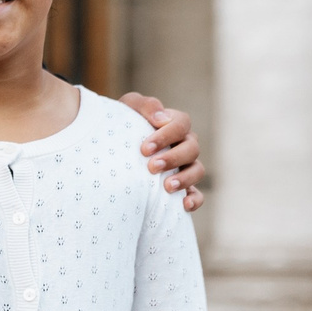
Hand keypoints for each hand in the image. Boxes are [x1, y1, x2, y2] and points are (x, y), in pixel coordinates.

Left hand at [119, 92, 202, 211]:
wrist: (113, 150)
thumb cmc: (123, 125)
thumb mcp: (129, 109)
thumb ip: (145, 105)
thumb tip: (161, 117)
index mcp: (174, 124)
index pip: (182, 124)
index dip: (167, 135)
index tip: (145, 148)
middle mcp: (184, 144)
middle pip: (192, 148)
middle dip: (173, 158)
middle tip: (151, 167)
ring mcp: (186, 166)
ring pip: (198, 170)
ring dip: (185, 178)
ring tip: (167, 187)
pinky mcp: (183, 187)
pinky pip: (198, 194)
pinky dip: (195, 199)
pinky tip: (184, 205)